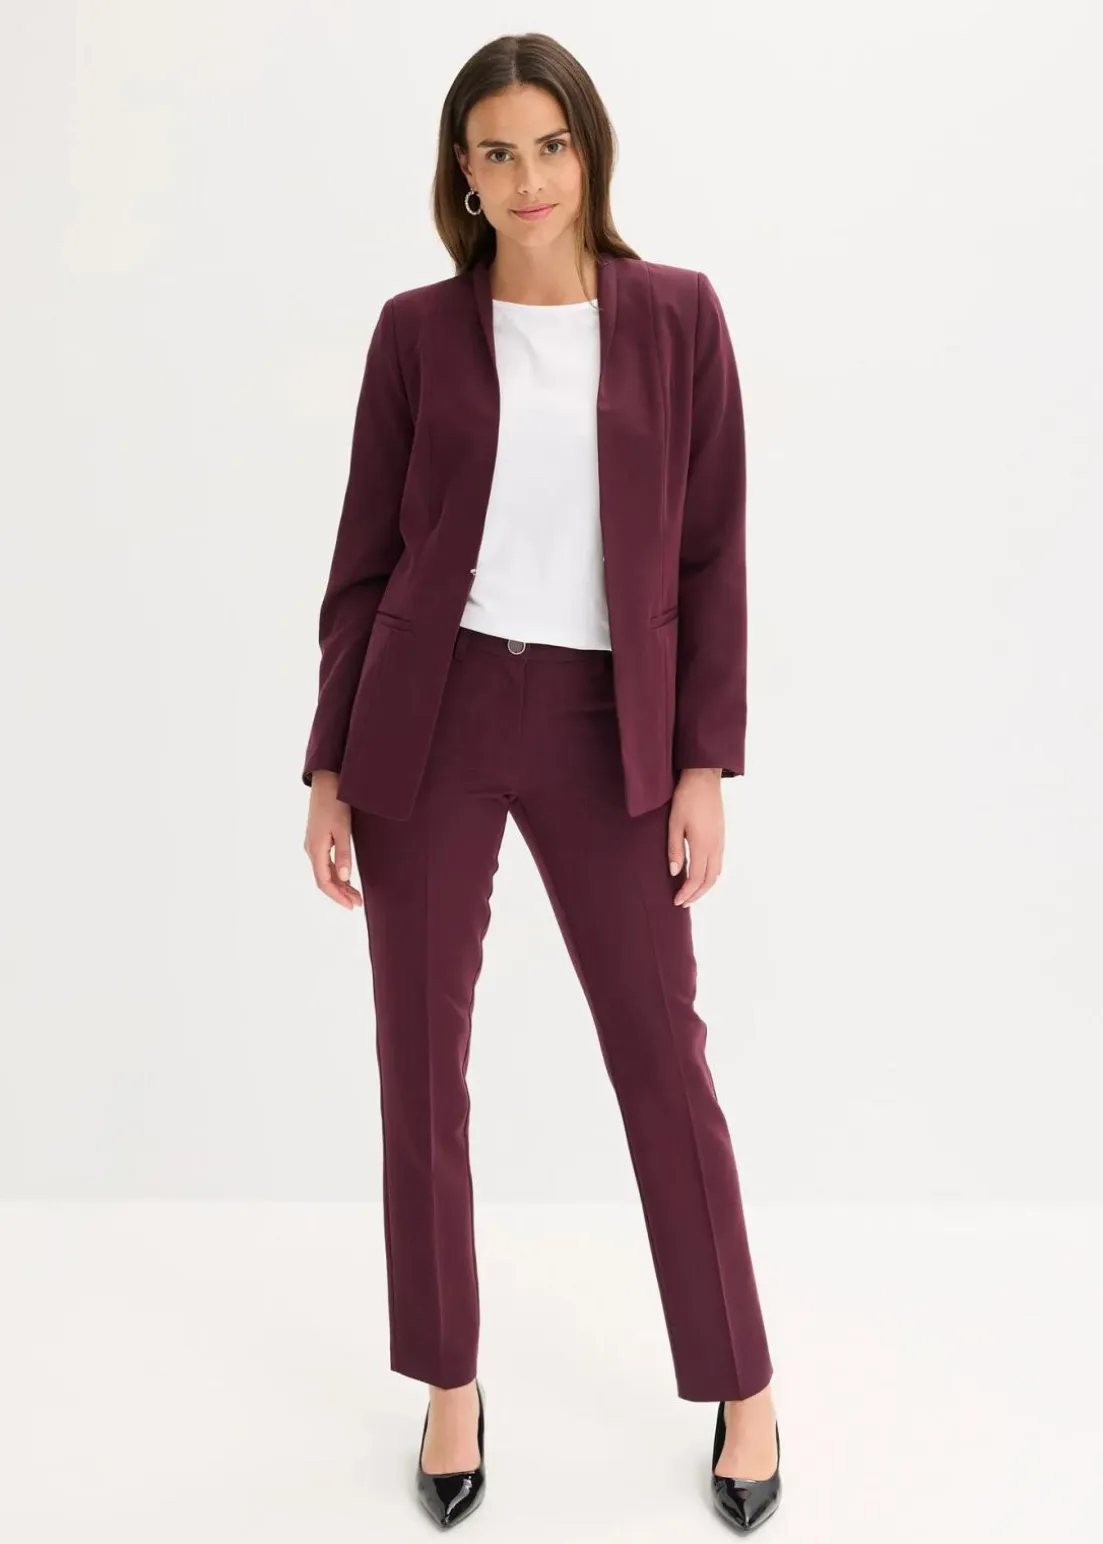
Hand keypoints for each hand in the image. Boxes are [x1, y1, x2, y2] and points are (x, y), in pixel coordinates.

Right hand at [304, 772, 362, 909]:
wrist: (326, 783)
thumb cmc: (335, 803)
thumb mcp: (343, 830)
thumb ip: (343, 855)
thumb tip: (343, 878)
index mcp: (316, 849)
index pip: (324, 882)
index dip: (337, 896)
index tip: (351, 906)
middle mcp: (311, 849)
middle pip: (324, 879)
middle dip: (340, 894)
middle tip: (358, 903)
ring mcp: (313, 845)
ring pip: (324, 872)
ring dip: (339, 885)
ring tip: (355, 895)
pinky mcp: (318, 840)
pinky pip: (325, 863)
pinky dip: (336, 874)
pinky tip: (346, 878)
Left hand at [668, 768, 723, 905]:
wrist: (704, 779)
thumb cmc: (686, 799)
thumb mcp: (674, 824)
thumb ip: (675, 849)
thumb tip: (675, 872)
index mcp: (703, 845)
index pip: (696, 878)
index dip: (687, 893)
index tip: (676, 901)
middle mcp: (716, 846)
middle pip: (709, 880)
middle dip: (696, 895)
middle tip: (682, 902)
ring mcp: (721, 841)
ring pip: (716, 873)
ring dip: (704, 887)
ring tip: (691, 893)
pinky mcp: (721, 836)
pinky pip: (718, 863)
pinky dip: (710, 875)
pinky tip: (700, 875)